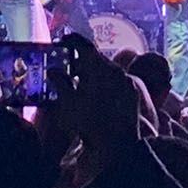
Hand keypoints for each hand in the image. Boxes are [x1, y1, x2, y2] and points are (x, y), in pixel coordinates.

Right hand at [50, 34, 139, 163]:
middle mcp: (117, 71)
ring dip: (93, 75)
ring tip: (80, 87)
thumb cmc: (91, 124)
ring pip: (107, 71)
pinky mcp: (134, 95)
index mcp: (101, 68)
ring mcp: (128, 82)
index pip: (84, 47)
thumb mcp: (70, 104)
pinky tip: (96, 98)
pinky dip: (105, 84)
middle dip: (81, 63)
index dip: (72, 42)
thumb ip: (61, 83)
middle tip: (67, 71)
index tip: (63, 40)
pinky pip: (117, 82)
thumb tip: (53, 70)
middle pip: (96, 60)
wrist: (119, 147)